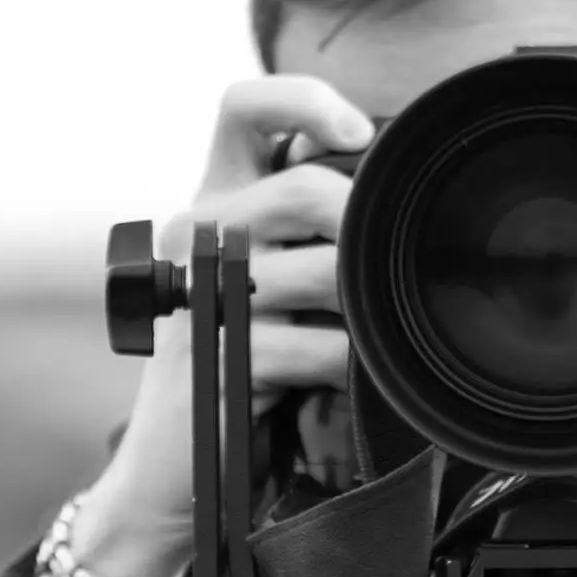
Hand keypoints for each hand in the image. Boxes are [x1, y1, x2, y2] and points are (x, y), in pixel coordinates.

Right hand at [77, 76, 372, 576]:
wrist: (170, 475)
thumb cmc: (237, 374)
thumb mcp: (266, 286)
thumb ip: (309, 232)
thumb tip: (406, 197)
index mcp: (211, 201)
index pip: (242, 107)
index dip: (305, 100)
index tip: (358, 135)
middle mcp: (195, 233)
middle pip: (306, 189)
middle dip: (367, 235)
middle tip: (393, 279)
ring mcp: (200, 295)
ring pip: (323, 268)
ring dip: (373, 310)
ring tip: (384, 337)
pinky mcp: (219, 359)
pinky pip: (322, 347)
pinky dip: (357, 366)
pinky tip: (360, 382)